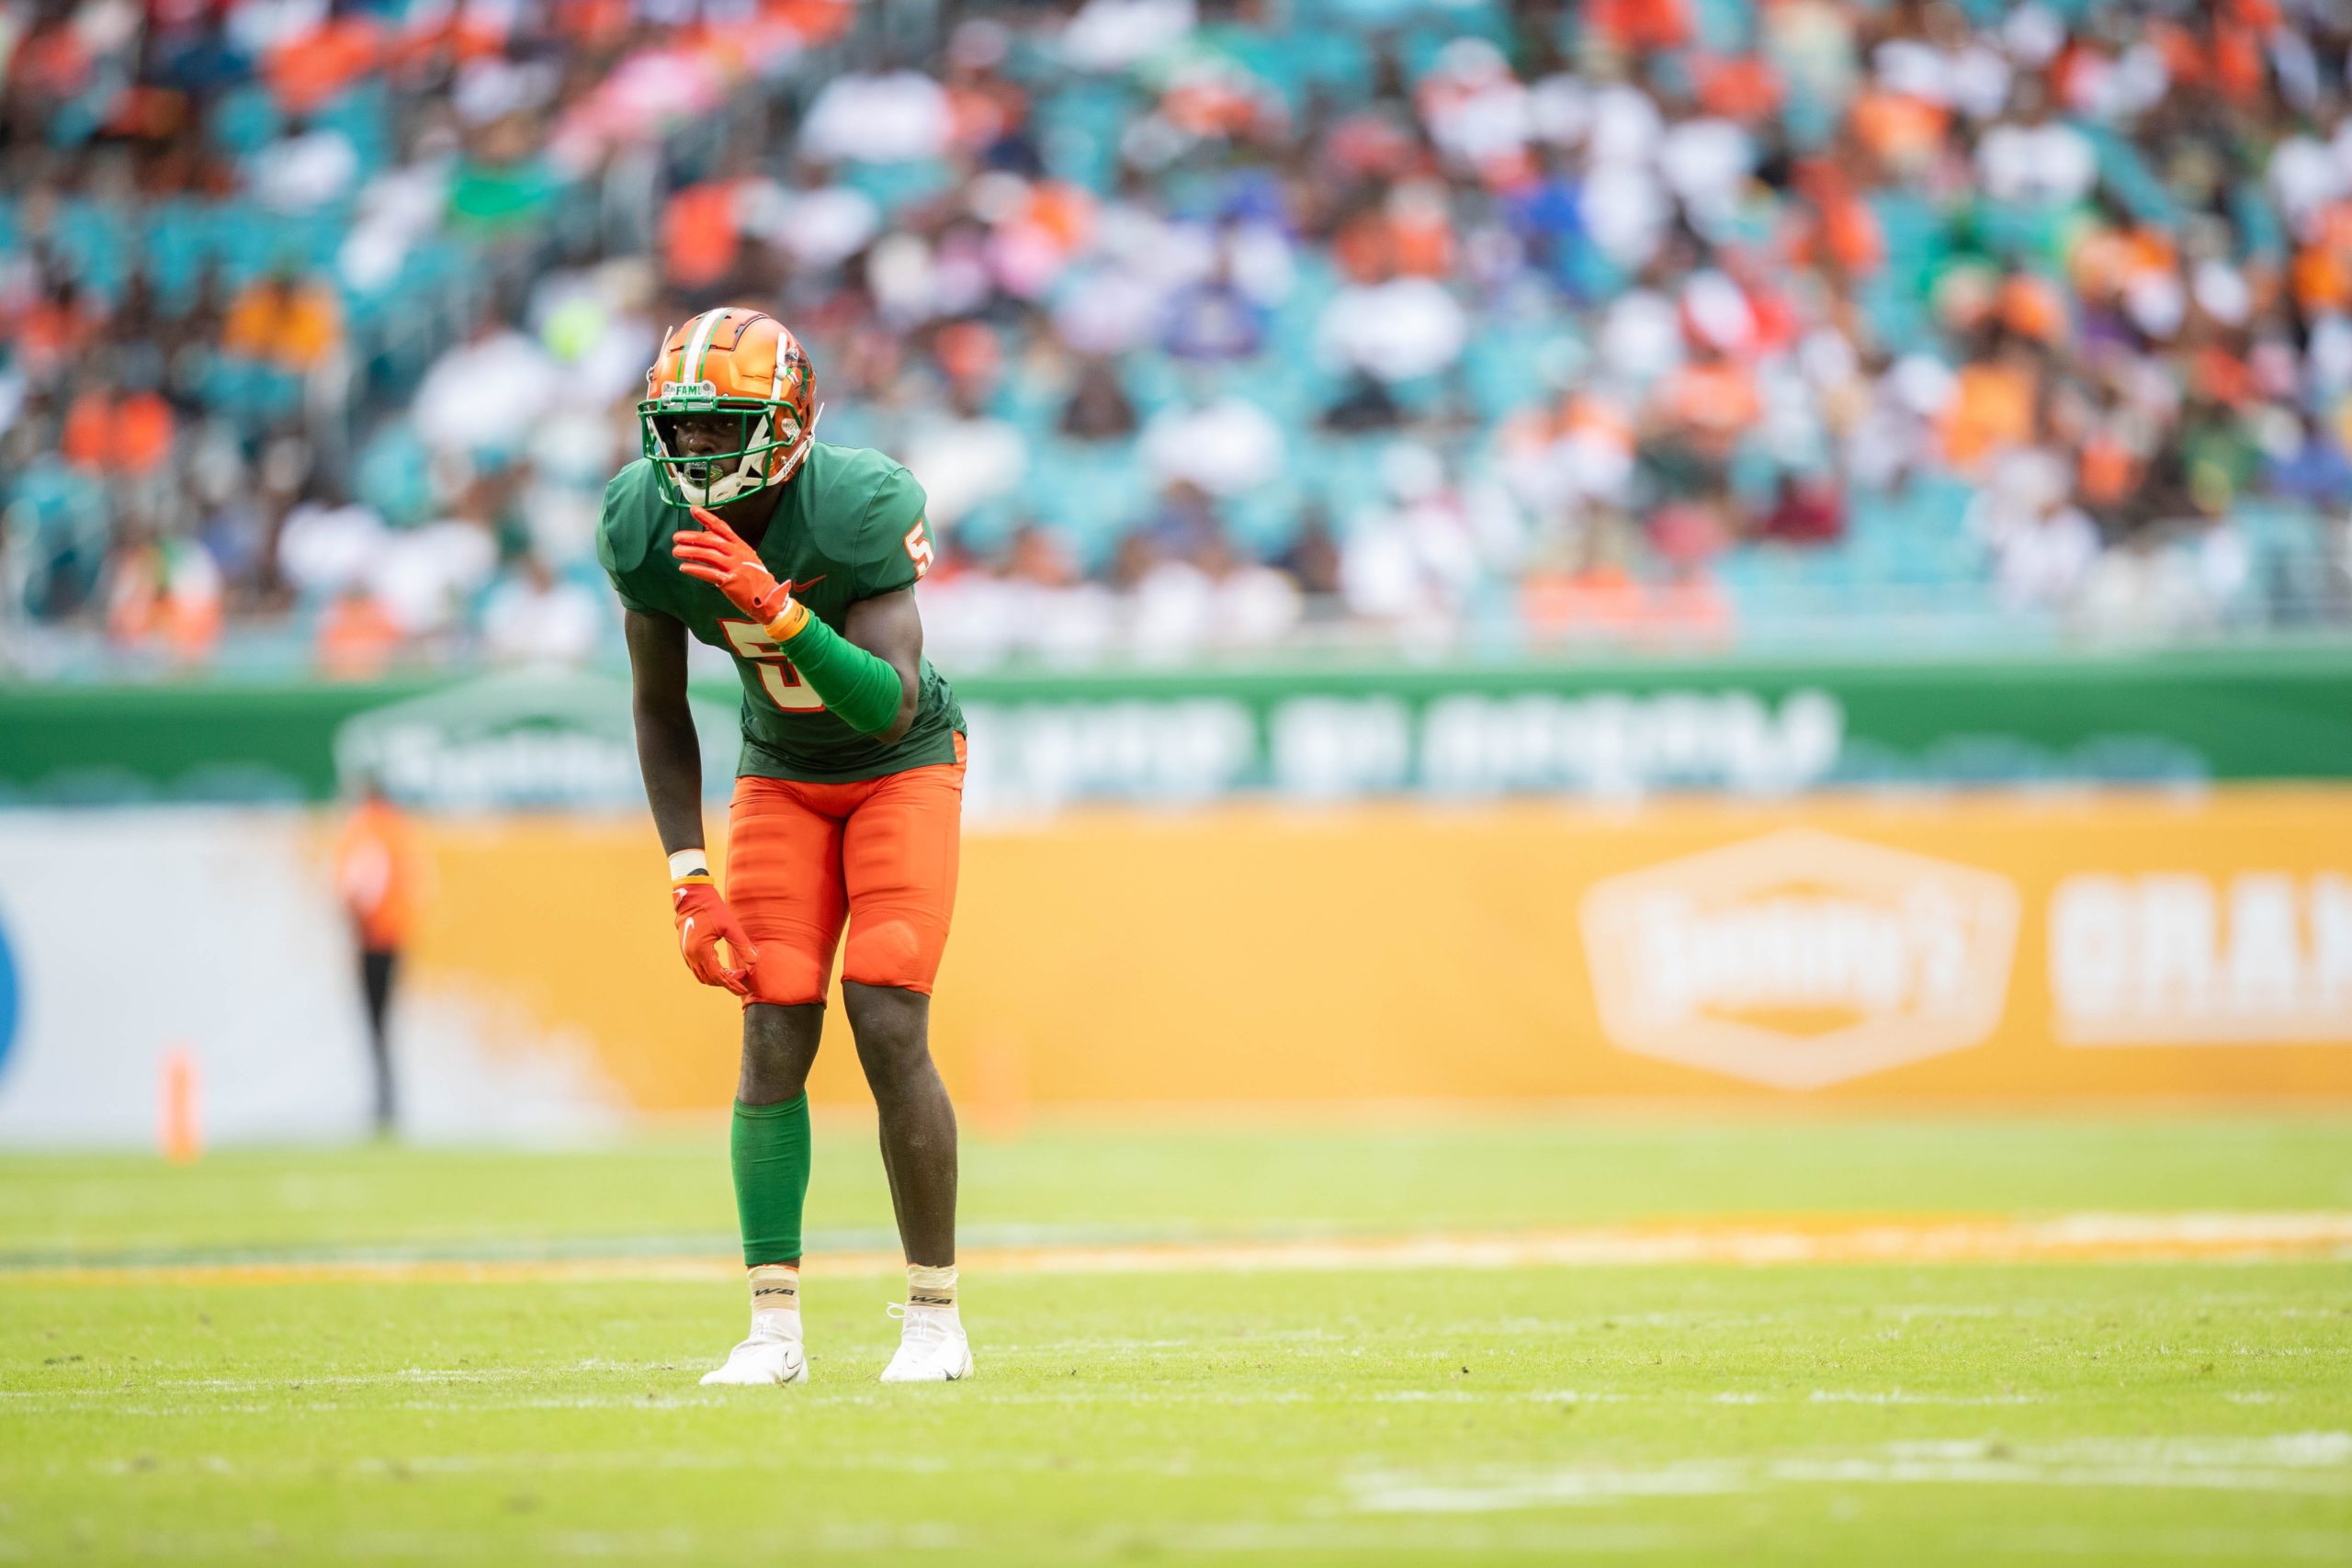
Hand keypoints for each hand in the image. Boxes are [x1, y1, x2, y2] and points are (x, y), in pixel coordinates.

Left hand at [671, 507, 801, 630]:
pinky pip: (709, 573)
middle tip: (677, 537)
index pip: (721, 528)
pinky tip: (684, 567)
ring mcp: (734, 567)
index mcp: (740, 546)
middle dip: (692, 537)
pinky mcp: (730, 582)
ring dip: (690, 552)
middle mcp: (737, 554)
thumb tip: (708, 538)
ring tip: (676, 551)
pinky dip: (695, 570)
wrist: (769, 597)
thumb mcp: (746, 557)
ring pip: (708, 555)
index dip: (706, 518)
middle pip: (711, 541)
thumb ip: (729, 548)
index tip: (693, 510)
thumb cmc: (755, 579)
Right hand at [672, 874, 755, 996]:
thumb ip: (742, 945)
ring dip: (718, 979)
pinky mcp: (686, 950)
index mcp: (701, 950)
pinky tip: (722, 966)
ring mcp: (686, 953)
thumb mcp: (730, 926)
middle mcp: (691, 955)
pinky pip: (697, 969)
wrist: (692, 897)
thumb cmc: (712, 909)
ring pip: (702, 976)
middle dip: (726, 982)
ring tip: (734, 973)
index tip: (744, 987)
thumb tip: (755, 961)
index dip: (732, 983)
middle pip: (709, 979)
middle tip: (742, 976)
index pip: (718, 976)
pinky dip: (710, 972)